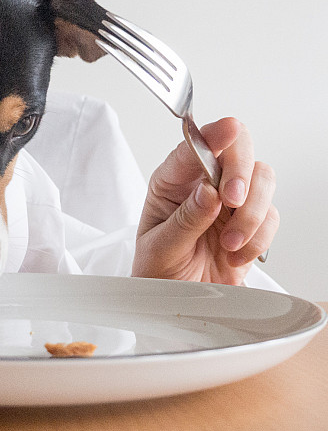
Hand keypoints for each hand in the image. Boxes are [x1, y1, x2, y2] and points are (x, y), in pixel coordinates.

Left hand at [132, 118, 278, 284]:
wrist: (174, 300)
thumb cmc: (158, 269)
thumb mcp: (160, 248)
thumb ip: (185, 219)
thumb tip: (208, 191)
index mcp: (172, 180)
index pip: (195, 145)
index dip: (214, 134)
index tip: (229, 130)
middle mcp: (203, 183)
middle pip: (238, 150)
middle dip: (241, 172)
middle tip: (232, 201)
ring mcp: (230, 200)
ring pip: (262, 179)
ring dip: (251, 213)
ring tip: (228, 244)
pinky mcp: (251, 221)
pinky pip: (271, 215)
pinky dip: (259, 237)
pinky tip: (235, 255)